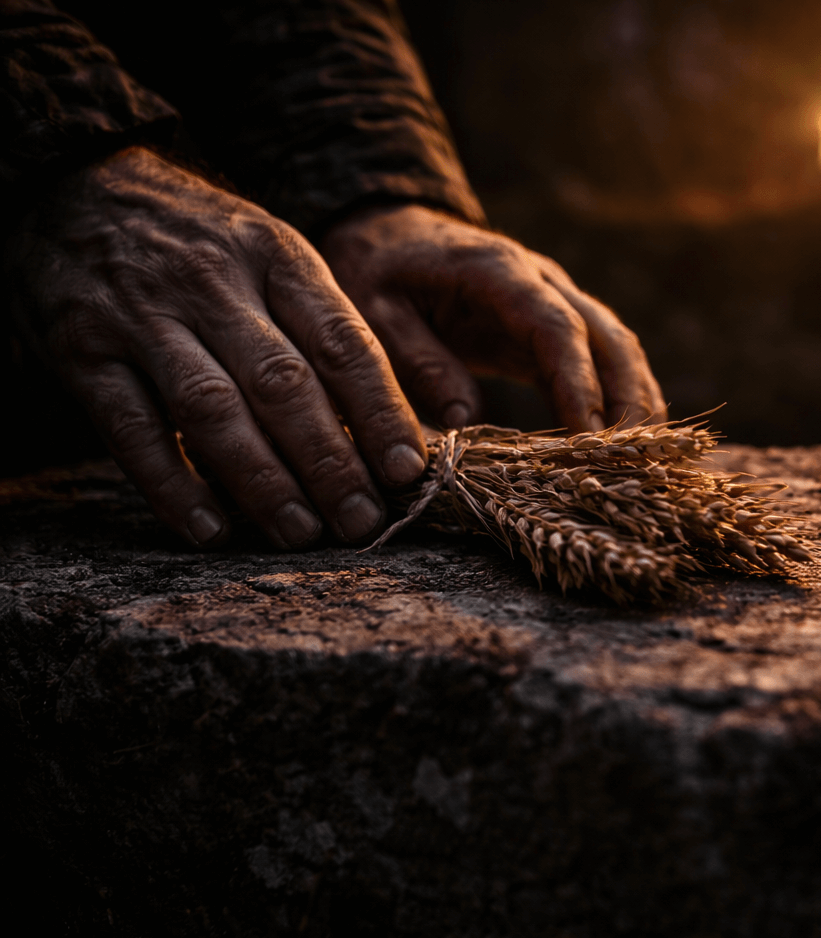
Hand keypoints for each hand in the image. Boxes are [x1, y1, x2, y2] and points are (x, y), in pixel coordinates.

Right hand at [3, 147, 426, 548]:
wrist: (78, 186)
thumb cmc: (202, 243)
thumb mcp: (272, 255)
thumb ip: (323, 329)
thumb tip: (391, 428)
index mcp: (277, 256)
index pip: (342, 342)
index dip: (380, 412)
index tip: (406, 473)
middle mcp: (214, 282)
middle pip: (283, 384)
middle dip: (330, 462)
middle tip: (363, 522)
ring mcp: (142, 315)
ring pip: (212, 409)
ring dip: (262, 481)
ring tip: (301, 532)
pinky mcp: (81, 348)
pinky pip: (132, 428)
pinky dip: (173, 484)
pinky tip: (210, 529)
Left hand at [319, 204, 665, 430]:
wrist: (388, 233)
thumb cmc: (376, 273)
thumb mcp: (374, 313)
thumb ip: (418, 360)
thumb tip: (464, 420)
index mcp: (500, 272)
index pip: (558, 329)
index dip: (579, 383)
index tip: (588, 435)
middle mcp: (544, 280)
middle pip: (608, 338)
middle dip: (626, 400)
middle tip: (628, 461)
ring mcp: (559, 300)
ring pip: (619, 348)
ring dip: (637, 401)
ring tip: (640, 460)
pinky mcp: (558, 326)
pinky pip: (606, 360)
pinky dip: (625, 397)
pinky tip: (632, 441)